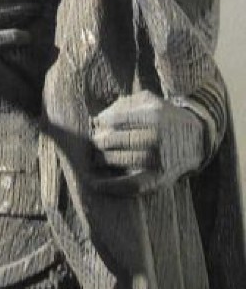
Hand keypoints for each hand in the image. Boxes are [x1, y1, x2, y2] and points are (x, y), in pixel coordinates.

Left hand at [90, 91, 204, 194]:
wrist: (195, 140)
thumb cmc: (162, 117)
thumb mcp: (149, 102)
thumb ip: (124, 104)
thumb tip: (96, 120)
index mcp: (153, 115)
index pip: (116, 120)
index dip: (101, 123)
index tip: (95, 124)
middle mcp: (157, 137)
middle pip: (115, 140)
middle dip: (98, 142)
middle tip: (93, 143)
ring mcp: (158, 160)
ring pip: (120, 160)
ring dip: (101, 160)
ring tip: (95, 158)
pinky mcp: (159, 179)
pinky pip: (131, 185)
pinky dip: (111, 186)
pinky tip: (96, 184)